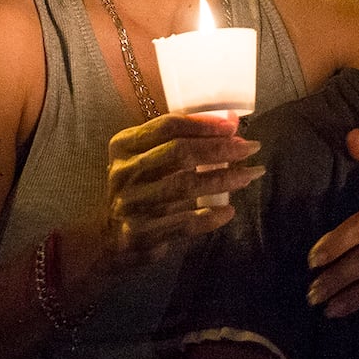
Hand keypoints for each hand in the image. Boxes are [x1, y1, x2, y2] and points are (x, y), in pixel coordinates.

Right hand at [92, 112, 259, 271]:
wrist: (108, 236)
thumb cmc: (140, 187)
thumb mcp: (148, 158)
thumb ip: (184, 140)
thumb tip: (231, 122)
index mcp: (124, 146)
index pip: (166, 127)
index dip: (203, 124)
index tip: (233, 126)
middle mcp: (124, 173)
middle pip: (179, 153)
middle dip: (220, 149)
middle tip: (250, 148)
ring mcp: (131, 204)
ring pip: (185, 186)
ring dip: (224, 179)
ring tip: (250, 174)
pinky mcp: (141, 233)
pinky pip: (184, 223)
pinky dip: (210, 216)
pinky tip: (229, 210)